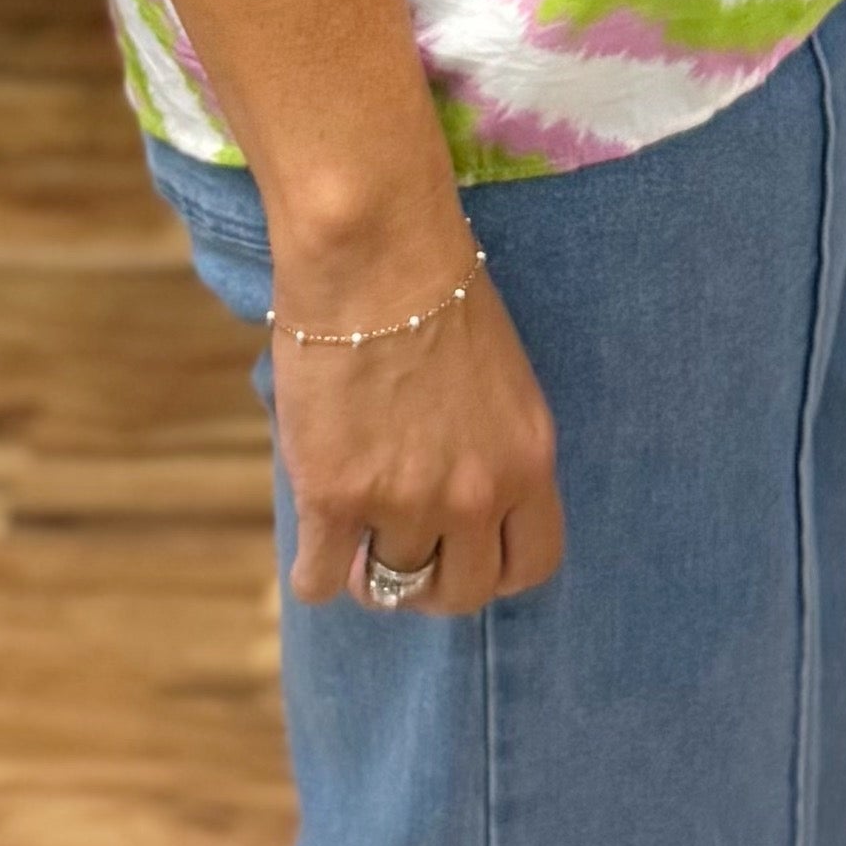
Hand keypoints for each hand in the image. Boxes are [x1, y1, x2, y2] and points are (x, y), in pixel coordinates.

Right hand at [274, 243, 564, 616]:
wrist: (375, 252)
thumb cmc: (435, 291)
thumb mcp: (499, 380)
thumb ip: (489, 447)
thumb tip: (459, 501)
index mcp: (527, 460)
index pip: (531, 565)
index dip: (493, 569)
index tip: (464, 553)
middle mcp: (475, 494)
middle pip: (461, 593)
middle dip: (430, 583)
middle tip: (401, 553)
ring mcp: (405, 502)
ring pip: (390, 589)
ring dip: (368, 573)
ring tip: (351, 542)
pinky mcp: (336, 498)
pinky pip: (320, 579)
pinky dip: (315, 571)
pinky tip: (314, 543)